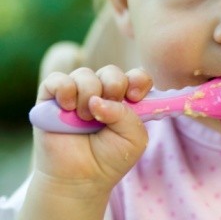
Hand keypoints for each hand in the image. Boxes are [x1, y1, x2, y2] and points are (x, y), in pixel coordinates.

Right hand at [32, 65, 151, 194]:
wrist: (79, 179)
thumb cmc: (110, 158)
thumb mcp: (134, 139)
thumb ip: (128, 116)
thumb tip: (98, 100)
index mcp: (125, 99)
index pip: (136, 76)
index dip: (139, 81)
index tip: (135, 97)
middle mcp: (102, 92)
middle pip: (111, 72)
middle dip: (114, 88)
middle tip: (107, 113)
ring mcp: (77, 93)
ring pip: (85, 74)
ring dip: (88, 95)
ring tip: (86, 119)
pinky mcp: (51, 99)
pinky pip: (57, 79)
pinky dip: (65, 90)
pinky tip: (68, 108)